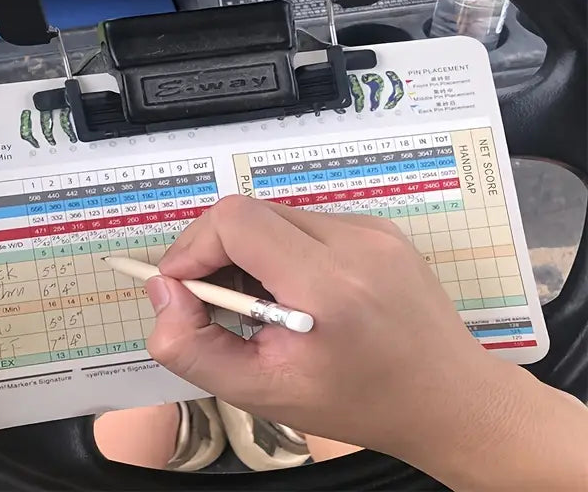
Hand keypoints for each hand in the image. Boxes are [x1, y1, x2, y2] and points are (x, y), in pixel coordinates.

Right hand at [145, 197, 524, 468]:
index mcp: (328, 284)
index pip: (236, 220)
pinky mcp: (379, 226)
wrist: (451, 398)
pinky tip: (298, 291)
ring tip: (261, 303)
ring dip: (250, 251)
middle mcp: (354, 241)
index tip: (181, 286)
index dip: (193, 246)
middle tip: (216, 300)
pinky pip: (308, 223)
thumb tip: (165, 291)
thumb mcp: (264, 393)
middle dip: (215, 251)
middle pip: (251, 212)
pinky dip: (285, 249)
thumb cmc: (360, 403)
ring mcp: (371, 228)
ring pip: (276, 216)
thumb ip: (194, 348)